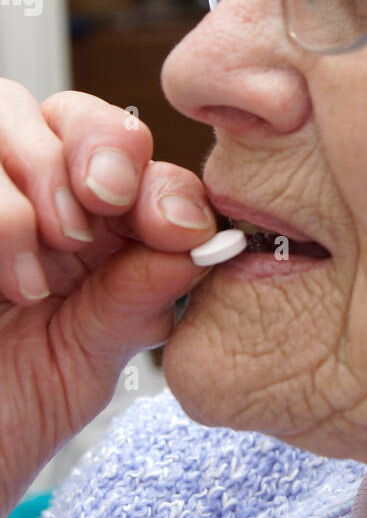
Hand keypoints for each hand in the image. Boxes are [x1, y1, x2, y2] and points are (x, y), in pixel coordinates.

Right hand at [0, 82, 216, 517]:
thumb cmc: (6, 409)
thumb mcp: (85, 359)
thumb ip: (136, 300)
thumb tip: (195, 242)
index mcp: (85, 226)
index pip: (134, 158)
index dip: (160, 181)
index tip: (177, 230)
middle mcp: (28, 196)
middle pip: (70, 111)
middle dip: (100, 150)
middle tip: (100, 215)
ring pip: (8, 108)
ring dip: (37, 178)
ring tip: (38, 271)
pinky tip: (3, 282)